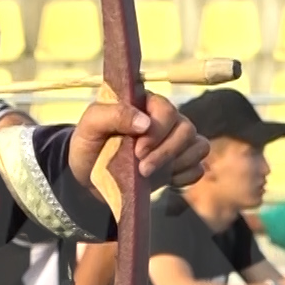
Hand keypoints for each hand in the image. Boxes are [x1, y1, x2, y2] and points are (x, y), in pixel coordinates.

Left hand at [67, 93, 207, 204]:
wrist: (86, 177)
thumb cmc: (88, 145)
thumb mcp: (90, 126)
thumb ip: (114, 115)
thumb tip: (144, 122)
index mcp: (145, 103)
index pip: (167, 109)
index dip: (158, 131)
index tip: (138, 151)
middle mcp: (165, 120)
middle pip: (186, 129)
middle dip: (166, 152)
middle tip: (142, 169)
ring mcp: (174, 142)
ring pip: (198, 146)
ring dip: (178, 163)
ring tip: (150, 175)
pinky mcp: (178, 164)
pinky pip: (198, 167)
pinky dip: (186, 175)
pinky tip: (166, 180)